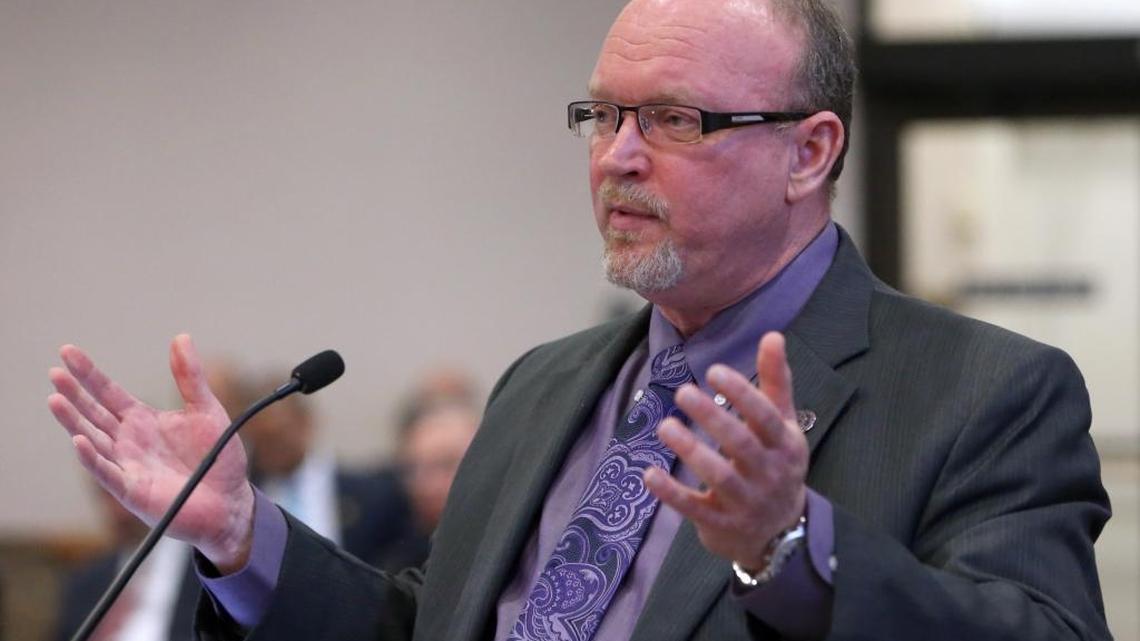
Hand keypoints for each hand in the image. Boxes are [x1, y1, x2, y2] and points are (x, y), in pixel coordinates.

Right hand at [47, 334, 255, 572]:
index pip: (108, 392)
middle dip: (74, 394)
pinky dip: (92, 458)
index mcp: (143, 420)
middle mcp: (129, 442)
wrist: (230, 499)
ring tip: (56, 399)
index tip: (68, 351)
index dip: (89, 373)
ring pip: (93, 440)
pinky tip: (79, 440)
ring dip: (74, 422)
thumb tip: (181, 337)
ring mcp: (128, 465)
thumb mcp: (205, 409)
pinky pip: (108, 473)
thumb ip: (190, 376)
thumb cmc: (217, 457)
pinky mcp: (133, 491)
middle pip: (94, 413)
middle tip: (55, 372)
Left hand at [645, 332, 807, 569]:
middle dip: (712, 418)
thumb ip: (776, 381)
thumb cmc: (776, 464)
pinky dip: (672, 493)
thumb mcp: (783, 425)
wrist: (780, 534)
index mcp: (785, 445)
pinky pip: (695, 508)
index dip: (743, 393)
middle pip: (741, 444)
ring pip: (719, 476)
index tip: (714, 370)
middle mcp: (769, 474)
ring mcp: (746, 502)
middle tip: (682, 392)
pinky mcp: (721, 524)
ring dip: (691, 451)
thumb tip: (773, 334)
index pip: (765, 417)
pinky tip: (649, 474)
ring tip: (665, 426)